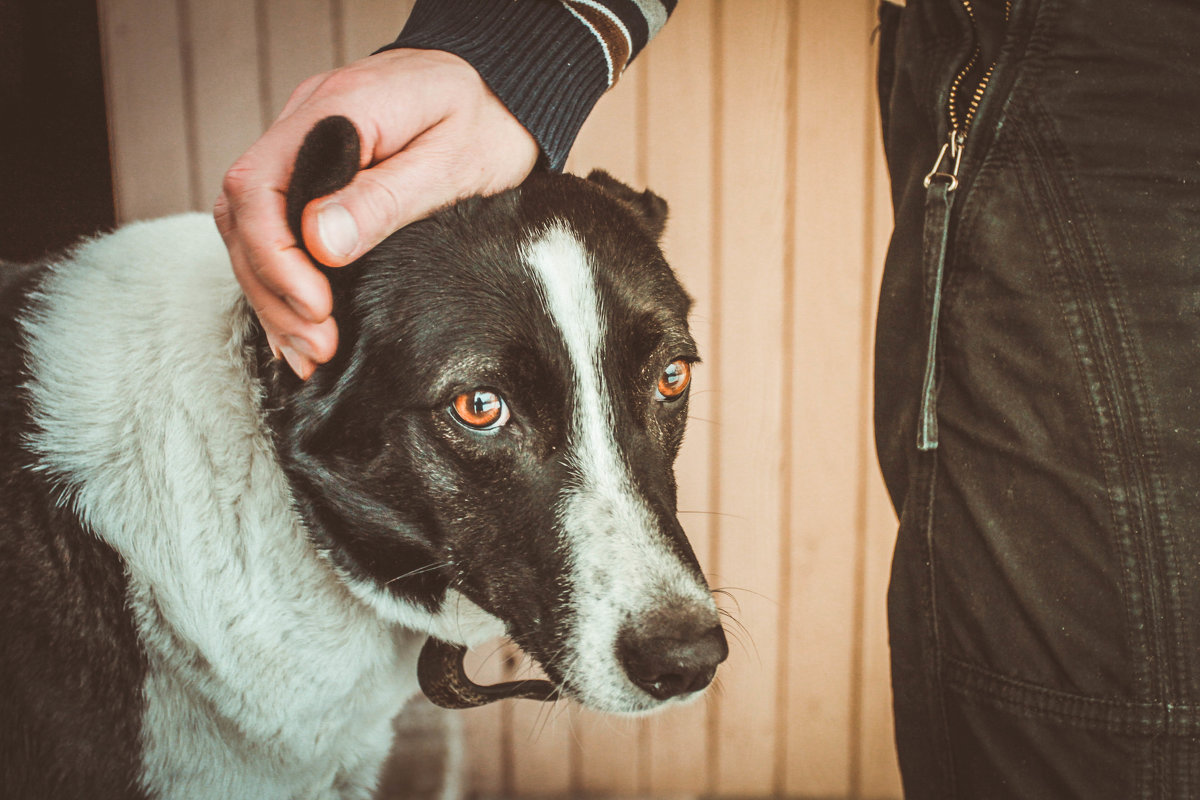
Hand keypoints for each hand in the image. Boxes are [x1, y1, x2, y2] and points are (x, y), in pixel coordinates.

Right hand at [214, 49, 539, 378]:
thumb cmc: (487, 119)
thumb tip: (319, 243)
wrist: (501, 88)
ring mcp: (304, 143)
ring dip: (272, 294)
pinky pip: (275, 224)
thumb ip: (383, 199)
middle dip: (272, 289)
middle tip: (317, 346)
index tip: (316, 306)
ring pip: (250, 225)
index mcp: (336, 110)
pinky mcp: (314, 169)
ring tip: (310, 351)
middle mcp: (305, 122)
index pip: (258, 186)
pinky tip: (300, 323)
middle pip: (244, 213)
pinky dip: (282, 279)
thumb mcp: (452, 161)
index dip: (275, 258)